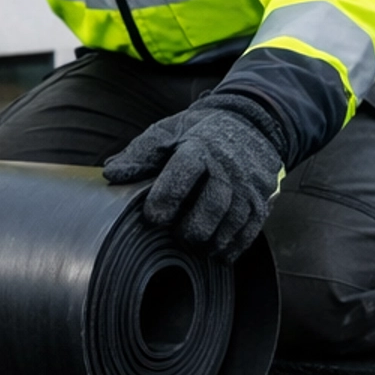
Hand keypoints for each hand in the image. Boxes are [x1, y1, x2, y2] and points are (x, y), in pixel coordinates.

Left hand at [103, 100, 282, 260]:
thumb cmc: (200, 132)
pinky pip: (250, 230)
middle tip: (177, 236)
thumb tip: (111, 173)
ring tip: (194, 246)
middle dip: (191, 228)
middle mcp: (229, 167)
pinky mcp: (263, 200)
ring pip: (232, 223)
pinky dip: (232, 246)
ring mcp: (249, 185)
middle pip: (213, 206)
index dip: (167, 197)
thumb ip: (140, 153)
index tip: (154, 217)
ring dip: (211, 242)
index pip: (185, 173)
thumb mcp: (169, 132)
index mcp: (200, 147)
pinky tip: (216, 251)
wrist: (250, 123)